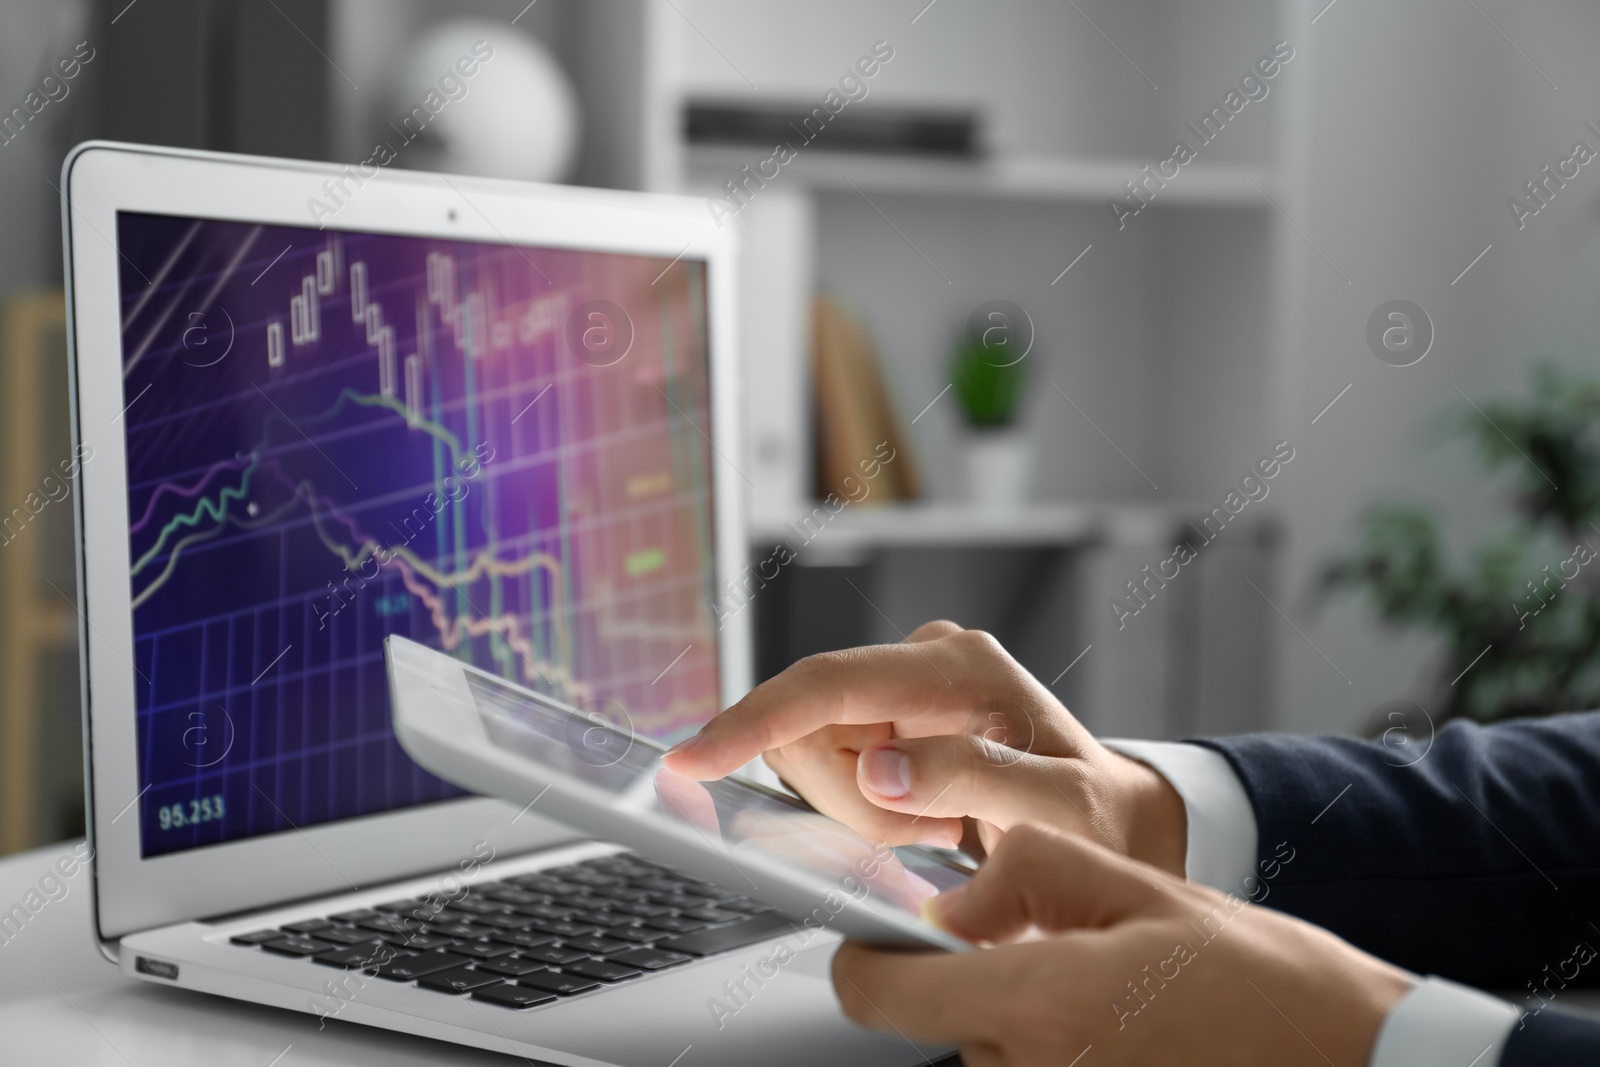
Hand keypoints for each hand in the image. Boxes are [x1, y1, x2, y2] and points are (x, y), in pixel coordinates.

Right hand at [662, 621, 1186, 873]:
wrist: (1109, 821)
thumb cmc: (1094, 816)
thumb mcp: (1058, 810)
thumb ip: (975, 780)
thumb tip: (881, 768)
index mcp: (957, 664)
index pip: (829, 682)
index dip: (755, 719)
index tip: (693, 757)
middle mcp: (918, 660)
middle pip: (807, 730)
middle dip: (846, 801)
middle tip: (925, 832)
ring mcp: (895, 689)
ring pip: (807, 756)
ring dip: (854, 812)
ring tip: (935, 826)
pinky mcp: (879, 720)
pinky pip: (824, 769)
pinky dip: (856, 811)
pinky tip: (916, 817)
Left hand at [834, 824, 1412, 1066]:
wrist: (1356, 1062)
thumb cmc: (1265, 982)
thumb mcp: (1141, 888)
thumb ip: (1026, 874)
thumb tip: (948, 903)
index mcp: (1037, 1003)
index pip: (878, 996)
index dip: (867, 961)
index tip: (883, 938)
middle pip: (937, 1026)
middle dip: (971, 980)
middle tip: (1050, 947)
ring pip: (988, 1057)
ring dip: (1019, 1021)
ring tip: (1106, 995)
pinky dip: (1053, 1051)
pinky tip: (1121, 1033)